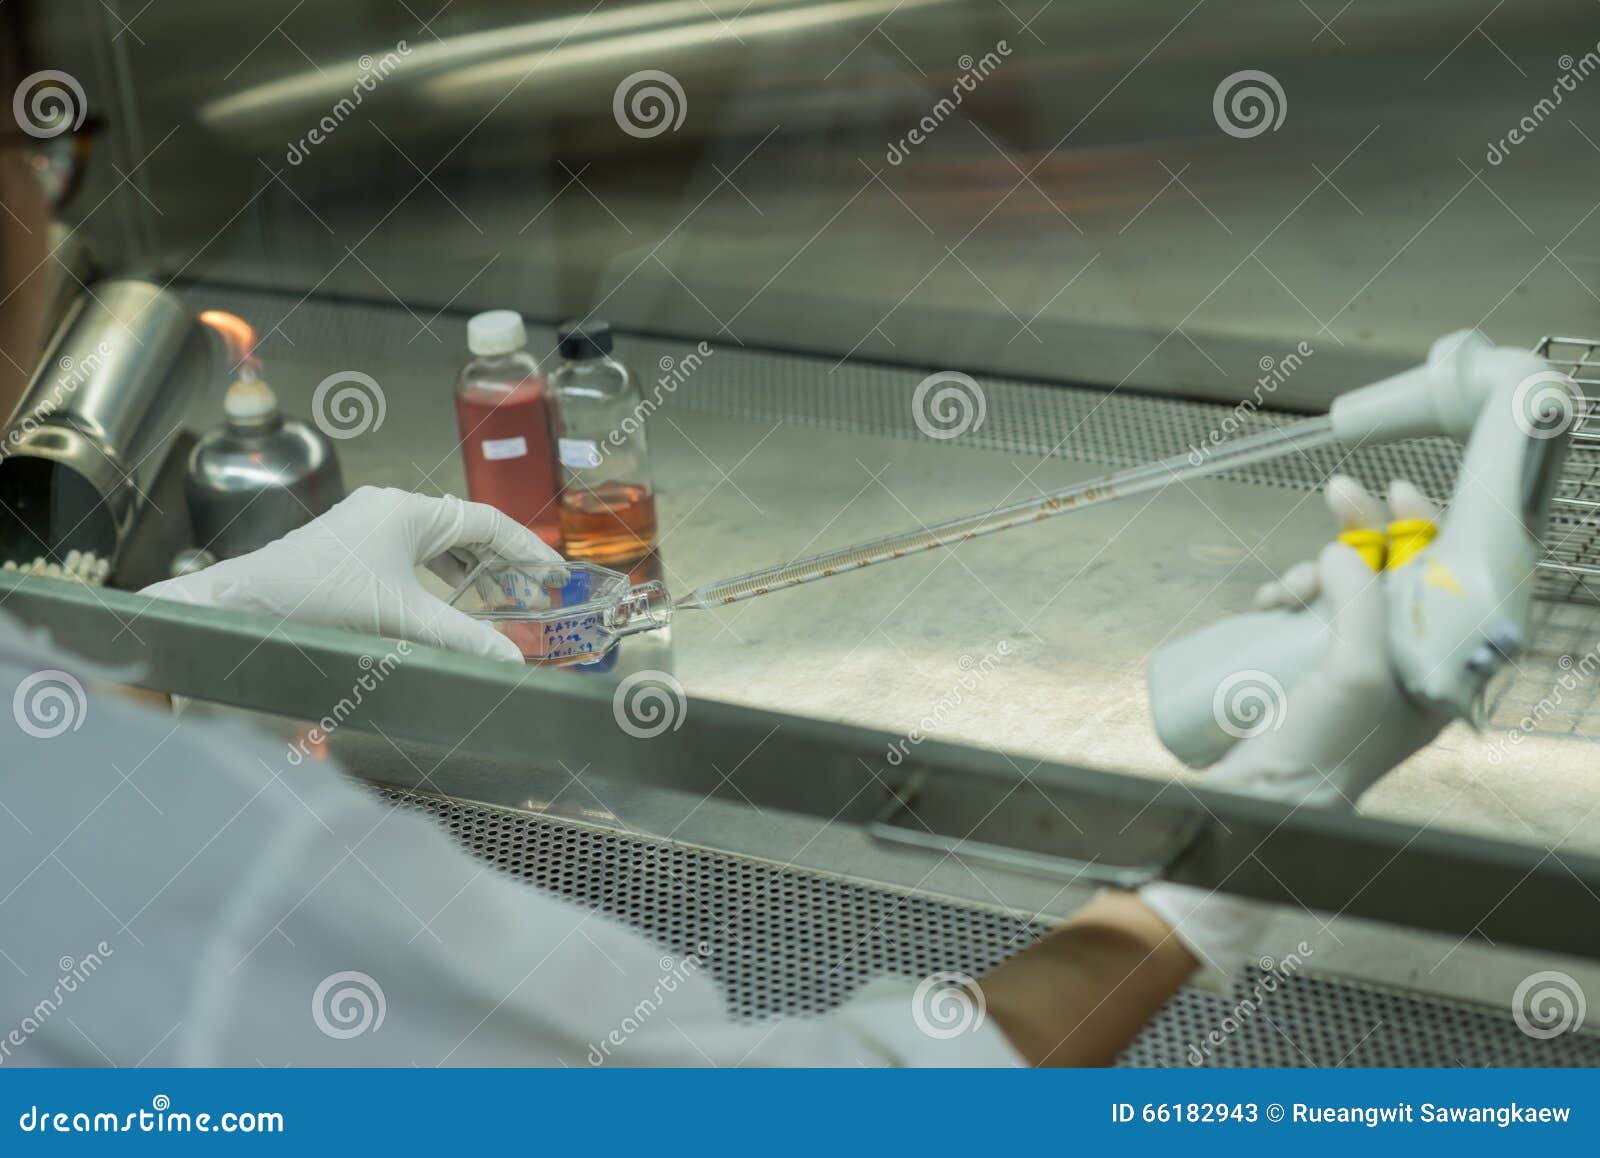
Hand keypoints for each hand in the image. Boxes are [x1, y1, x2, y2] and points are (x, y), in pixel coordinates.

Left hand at [142, 487, 562, 662]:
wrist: (244, 608)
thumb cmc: (316, 600)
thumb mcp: (402, 621)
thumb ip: (462, 639)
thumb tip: (510, 661)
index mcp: (409, 511)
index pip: (488, 522)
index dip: (528, 550)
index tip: (555, 575)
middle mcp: (390, 508)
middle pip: (466, 529)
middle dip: (503, 562)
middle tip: (535, 593)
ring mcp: (368, 524)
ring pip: (438, 541)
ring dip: (471, 570)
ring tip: (500, 600)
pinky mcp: (351, 545)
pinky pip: (412, 552)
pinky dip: (439, 575)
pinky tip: (447, 602)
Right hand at [1208, 476, 1451, 809]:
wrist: (1260, 803)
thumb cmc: (1322, 756)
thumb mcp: (1357, 671)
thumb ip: (1362, 604)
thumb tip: (1343, 552)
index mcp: (1433, 672)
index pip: (1443, 584)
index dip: (1427, 531)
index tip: (1399, 492)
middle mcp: (1395, 667)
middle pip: (1387, 578)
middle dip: (1360, 535)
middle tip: (1338, 496)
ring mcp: (1346, 671)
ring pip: (1337, 593)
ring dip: (1309, 572)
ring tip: (1284, 589)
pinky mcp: (1301, 675)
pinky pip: (1299, 617)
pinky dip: (1282, 598)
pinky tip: (1266, 603)